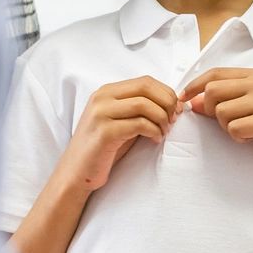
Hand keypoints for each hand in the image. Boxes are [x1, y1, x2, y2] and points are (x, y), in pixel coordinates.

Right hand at [56, 76, 178, 192]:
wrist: (77, 172)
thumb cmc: (103, 148)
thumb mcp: (121, 121)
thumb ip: (139, 109)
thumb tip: (172, 103)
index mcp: (106, 92)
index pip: (145, 81)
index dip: (166, 93)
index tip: (175, 108)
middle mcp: (102, 98)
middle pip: (146, 87)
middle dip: (167, 103)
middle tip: (173, 119)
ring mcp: (101, 114)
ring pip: (144, 105)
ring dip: (161, 119)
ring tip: (163, 131)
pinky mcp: (104, 132)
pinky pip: (139, 124)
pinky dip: (154, 131)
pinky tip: (155, 139)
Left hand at [182, 68, 252, 170]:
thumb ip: (226, 97)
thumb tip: (192, 101)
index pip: (215, 73)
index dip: (194, 85)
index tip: (183, 98)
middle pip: (212, 91)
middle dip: (208, 110)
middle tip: (222, 122)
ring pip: (221, 111)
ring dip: (225, 127)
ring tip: (243, 131)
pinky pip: (234, 128)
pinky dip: (237, 137)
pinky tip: (250, 138)